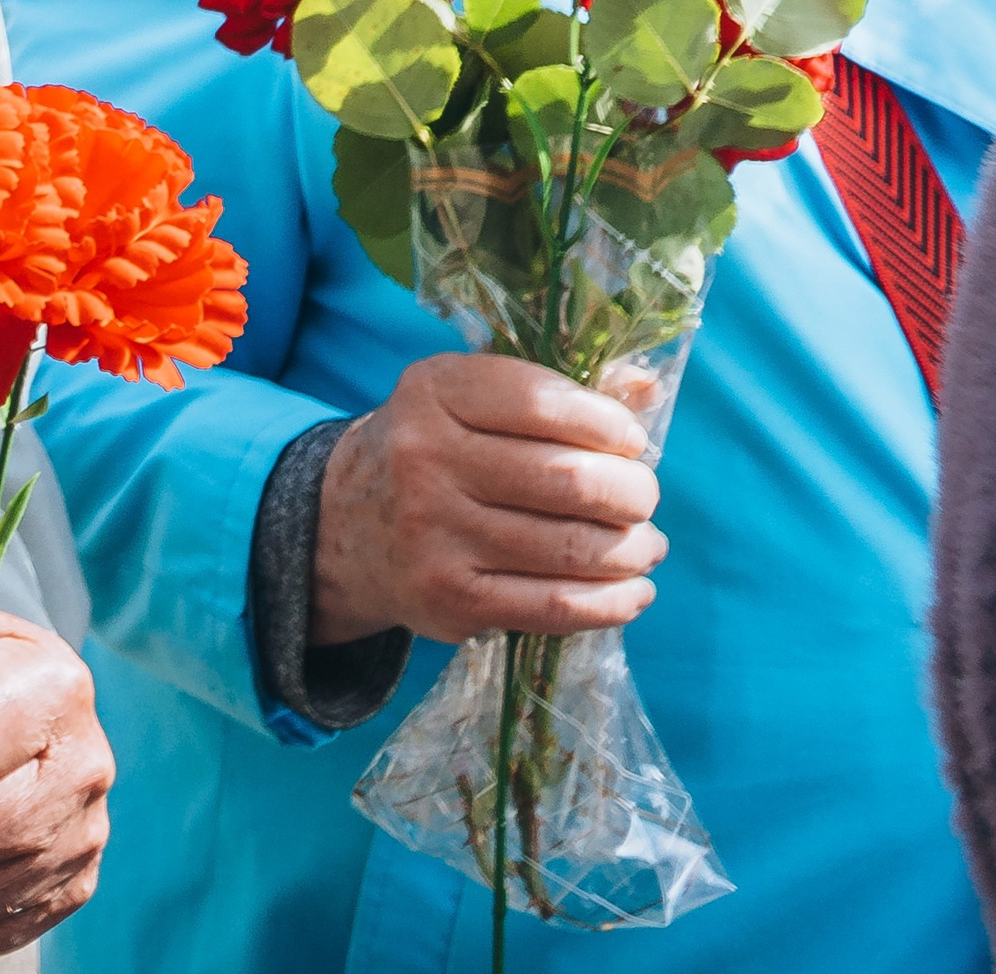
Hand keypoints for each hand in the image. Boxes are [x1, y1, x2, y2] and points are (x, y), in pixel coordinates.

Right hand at [311, 351, 664, 646]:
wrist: (349, 526)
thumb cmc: (436, 448)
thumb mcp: (471, 398)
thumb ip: (556, 390)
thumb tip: (645, 388)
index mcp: (434, 392)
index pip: (540, 402)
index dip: (605, 423)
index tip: (632, 440)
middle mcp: (426, 459)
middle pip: (563, 479)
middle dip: (629, 492)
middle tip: (644, 497)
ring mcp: (435, 534)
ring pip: (567, 548)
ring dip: (629, 550)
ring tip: (646, 544)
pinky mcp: (450, 599)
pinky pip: (553, 607)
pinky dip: (610, 603)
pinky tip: (632, 591)